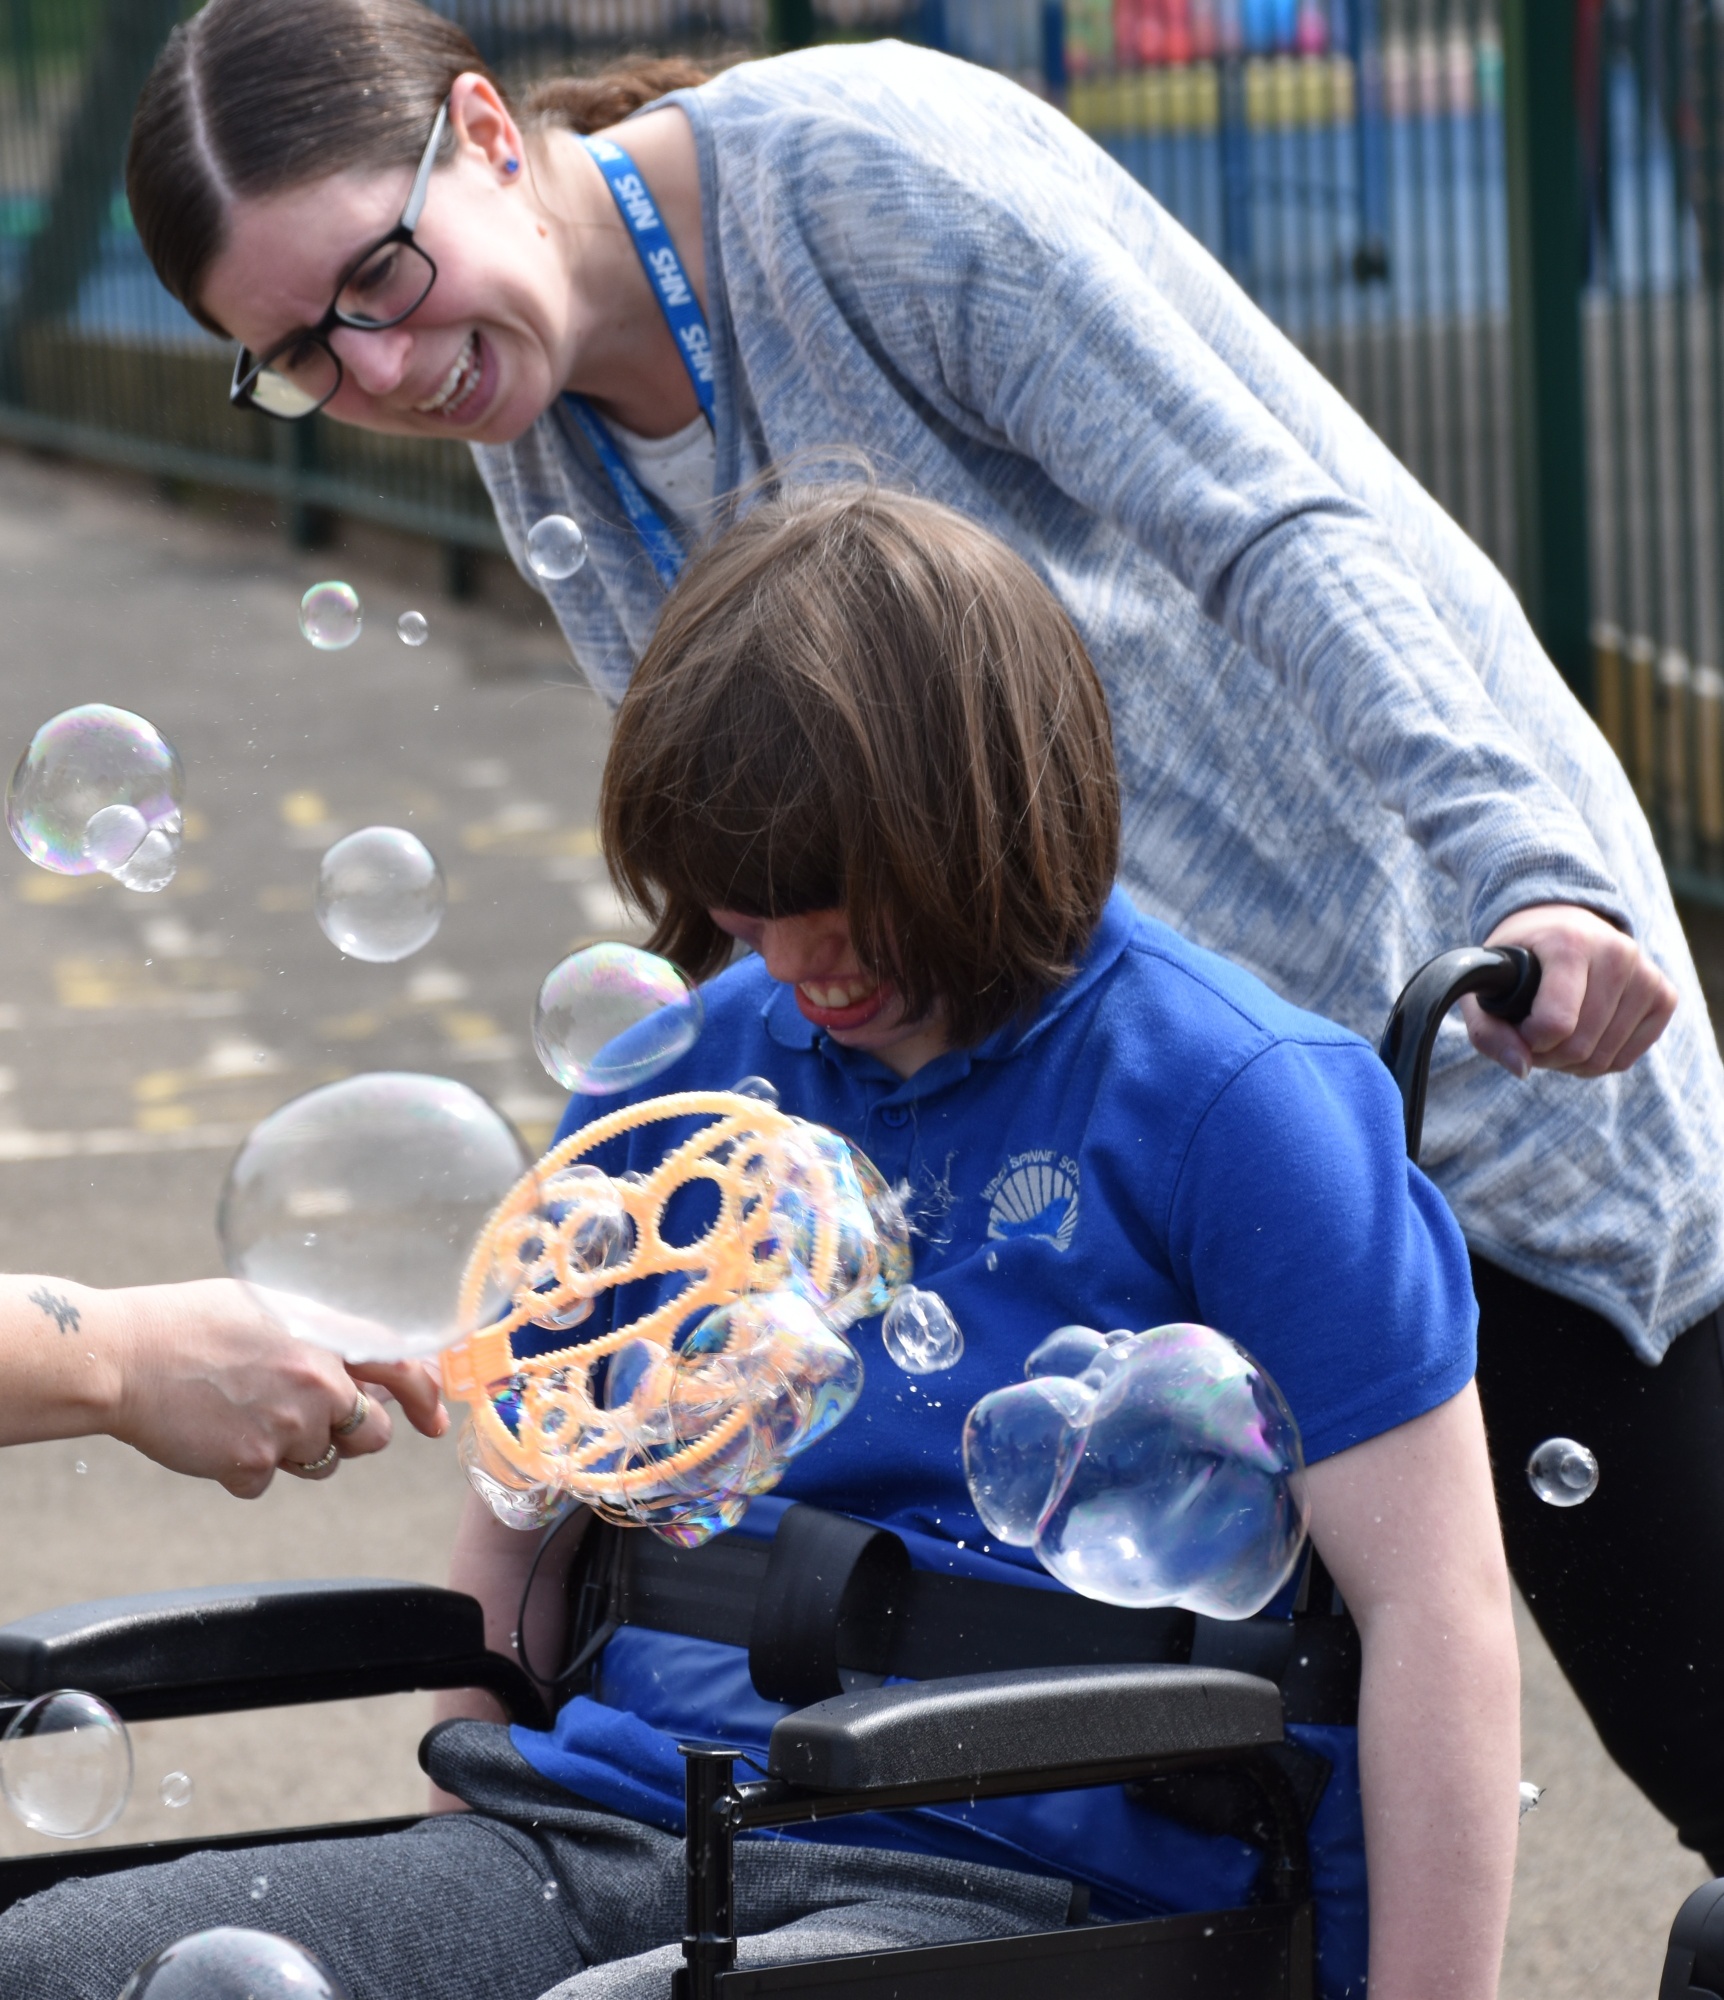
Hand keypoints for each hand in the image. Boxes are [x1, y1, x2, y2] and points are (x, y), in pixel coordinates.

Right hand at [108, 1279, 448, 1498]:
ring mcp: (288, 1425)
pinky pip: (266, 1482)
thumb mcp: (270, 1306)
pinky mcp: (253, 1463)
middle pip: (370, 1435)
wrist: (124, 1357)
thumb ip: (321, 1336)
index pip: (405, 1368)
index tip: (434, 1421)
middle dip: (347, 1435)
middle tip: (304, 1419)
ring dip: (292, 1450)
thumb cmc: (191, 1325)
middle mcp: (319, 1381)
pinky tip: (213, 1434)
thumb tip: (364, 1365)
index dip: (426, 1399)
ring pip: (318, 1462)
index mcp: (328, 1335)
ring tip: (243, 1413)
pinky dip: (243, 1469)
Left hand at [1460, 904, 1677, 1078]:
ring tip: (1555, 1034)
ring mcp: (1646, 973)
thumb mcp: (1483, 986)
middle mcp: (1616, 952)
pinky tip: (1583, 1034)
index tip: (1519, 1025)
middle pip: (1580, 1046)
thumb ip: (1488, 1033)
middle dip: (1547, 1055)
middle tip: (1532, 1036)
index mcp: (1569, 942)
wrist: (1558, 924)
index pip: (1556, 1023)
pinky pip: (1626, 1059)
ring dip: (1571, 1062)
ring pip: (1604, 1058)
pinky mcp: (1664, 995)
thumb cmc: (1516, 960)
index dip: (1529, 1039)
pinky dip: (1598, 1060)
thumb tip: (1522, 1070)